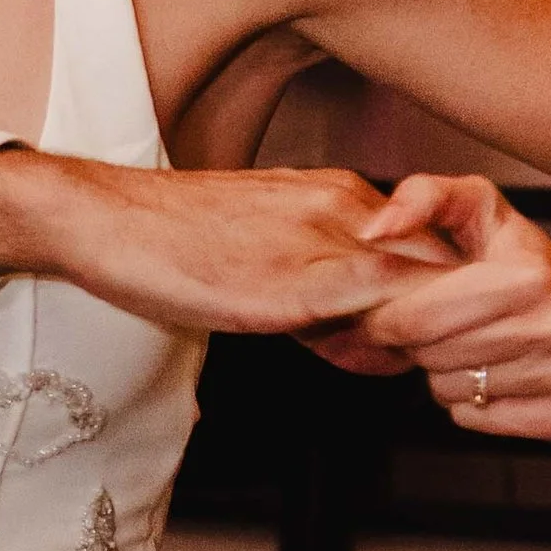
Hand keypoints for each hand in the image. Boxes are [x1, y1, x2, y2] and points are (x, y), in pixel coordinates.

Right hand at [0, 148, 455, 341]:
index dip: (436, 301)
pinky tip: (347, 357)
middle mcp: (348, 205)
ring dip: (412, 339)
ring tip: (357, 356)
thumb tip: (368, 329)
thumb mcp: (266, 247)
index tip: (402, 335)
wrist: (105, 218)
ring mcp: (328, 241)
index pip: (435, 248)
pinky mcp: (301, 281)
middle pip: (445, 271)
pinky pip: (379, 314)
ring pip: (423, 294)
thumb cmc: (172, 237)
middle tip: (390, 356)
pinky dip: (382, 345)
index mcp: (342, 193)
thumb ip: (324, 279)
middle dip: (437, 324)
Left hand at [310, 174, 550, 438]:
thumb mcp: (483, 208)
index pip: (416, 317)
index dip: (388, 316)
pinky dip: (472, 399)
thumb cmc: (534, 258)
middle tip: (438, 323)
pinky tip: (496, 370)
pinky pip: (474, 419)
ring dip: (445, 369)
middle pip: (430, 355)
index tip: (389, 309)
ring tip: (473, 343)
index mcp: (529, 278)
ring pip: (448, 391)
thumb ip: (424, 197)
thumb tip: (373, 231)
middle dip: (419, 340)